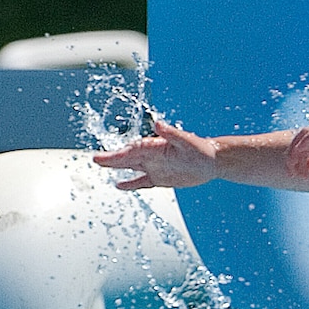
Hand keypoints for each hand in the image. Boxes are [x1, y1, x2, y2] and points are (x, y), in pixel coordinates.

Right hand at [92, 118, 218, 189]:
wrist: (213, 161)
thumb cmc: (202, 149)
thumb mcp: (187, 141)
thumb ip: (171, 133)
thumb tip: (158, 123)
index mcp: (156, 146)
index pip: (133, 150)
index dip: (117, 153)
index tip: (102, 155)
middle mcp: (153, 155)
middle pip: (128, 157)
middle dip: (111, 159)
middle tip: (95, 159)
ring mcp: (155, 166)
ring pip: (131, 167)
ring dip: (117, 167)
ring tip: (100, 165)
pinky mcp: (161, 178)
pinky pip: (142, 181)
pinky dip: (131, 184)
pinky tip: (120, 185)